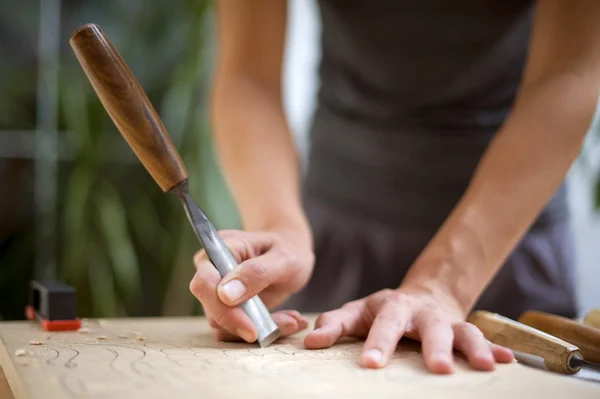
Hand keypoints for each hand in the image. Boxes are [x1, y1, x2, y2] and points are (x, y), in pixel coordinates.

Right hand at [190, 228, 313, 342]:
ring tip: (293, 319)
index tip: (252, 328)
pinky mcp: (228, 310)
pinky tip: (288, 321)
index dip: (222, 308)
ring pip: (224, 325)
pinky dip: (263, 331)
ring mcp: (217, 293)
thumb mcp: (283, 258)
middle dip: (245, 324)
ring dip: (259, 329)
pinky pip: (236, 330)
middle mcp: (212, 272)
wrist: (291, 253)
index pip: (205, 283)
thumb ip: (256, 272)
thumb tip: (225, 295)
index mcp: (221, 250)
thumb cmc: (287, 249)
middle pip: (211, 309)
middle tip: (286, 324)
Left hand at [303, 284, 513, 373]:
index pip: (385, 322)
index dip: (380, 342)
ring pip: (464, 331)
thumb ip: (335, 324)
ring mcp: (448, 322)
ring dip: (475, 348)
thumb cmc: (383, 312)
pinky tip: (507, 363)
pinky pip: (485, 340)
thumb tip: (311, 341)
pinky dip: (496, 350)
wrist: (422, 297)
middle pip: (431, 326)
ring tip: (485, 367)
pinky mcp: (465, 332)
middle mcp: (424, 313)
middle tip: (439, 368)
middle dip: (436, 346)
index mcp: (393, 306)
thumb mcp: (358, 313)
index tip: (372, 363)